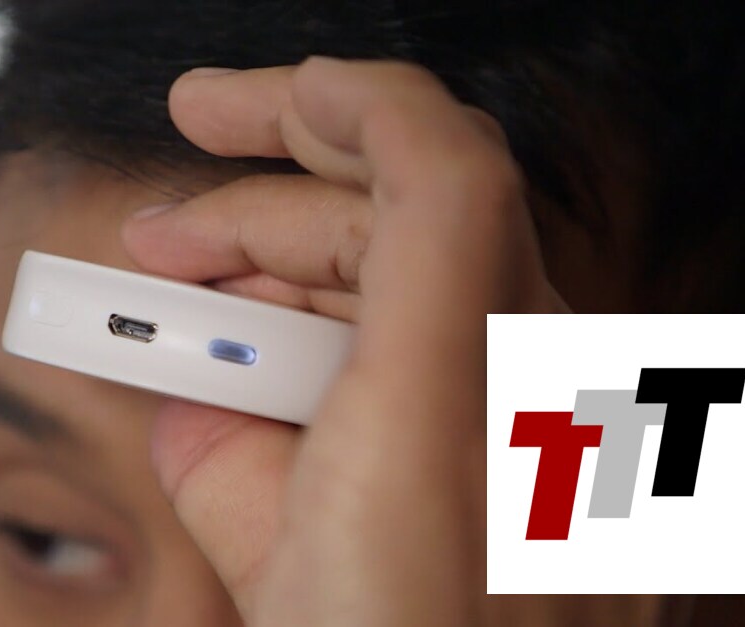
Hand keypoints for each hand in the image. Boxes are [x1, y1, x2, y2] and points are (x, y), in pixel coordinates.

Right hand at [122, 57, 655, 625]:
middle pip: (410, 221)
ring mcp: (583, 429)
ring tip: (200, 325)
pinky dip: (373, 351)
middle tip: (159, 242)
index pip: (432, 165)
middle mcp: (556, 392)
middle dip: (265, 214)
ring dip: (311, 285)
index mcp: (476, 396)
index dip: (323, 100)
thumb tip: (196, 390)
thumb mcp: (266, 574)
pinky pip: (465, 361)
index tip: (214, 104)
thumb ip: (219, 455)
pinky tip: (289, 391)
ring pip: (438, 284)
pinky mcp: (585, 474)